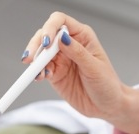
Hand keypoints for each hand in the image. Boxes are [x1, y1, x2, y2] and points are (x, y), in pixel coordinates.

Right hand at [23, 12, 138, 133]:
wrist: (106, 106)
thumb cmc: (107, 85)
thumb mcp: (94, 68)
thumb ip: (78, 52)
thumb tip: (62, 37)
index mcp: (82, 36)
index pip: (61, 22)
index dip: (50, 28)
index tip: (46, 42)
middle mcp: (69, 45)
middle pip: (46, 35)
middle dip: (36, 45)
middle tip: (32, 58)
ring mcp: (61, 59)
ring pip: (41, 52)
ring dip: (35, 61)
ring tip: (35, 71)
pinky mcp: (55, 74)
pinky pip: (41, 69)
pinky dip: (37, 72)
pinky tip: (40, 77)